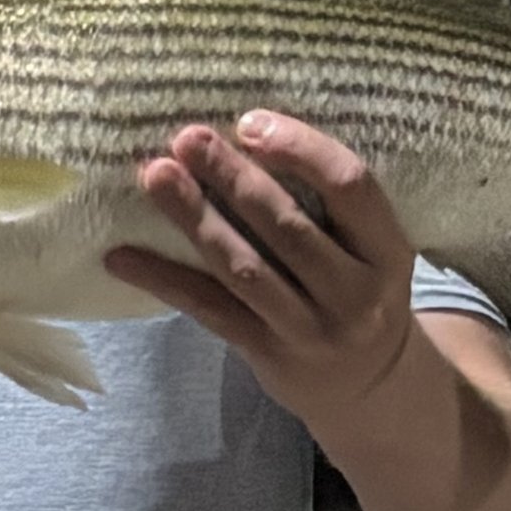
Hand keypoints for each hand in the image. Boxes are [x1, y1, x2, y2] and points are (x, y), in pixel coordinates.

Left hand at [106, 109, 416, 429]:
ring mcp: (312, 330)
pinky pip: (210, 311)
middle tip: (187, 138)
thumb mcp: (372, 251)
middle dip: (234, 178)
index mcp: (389, 250)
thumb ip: (330, 205)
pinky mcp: (269, 356)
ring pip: (245, 268)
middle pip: (289, 227)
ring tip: (155, 176)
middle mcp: (356, 293)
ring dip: (195, 218)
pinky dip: (164, 280)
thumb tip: (243, 133)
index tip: (250, 122)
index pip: (352, 187)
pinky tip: (122, 256)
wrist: (369, 387)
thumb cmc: (358, 293)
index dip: (302, 150)